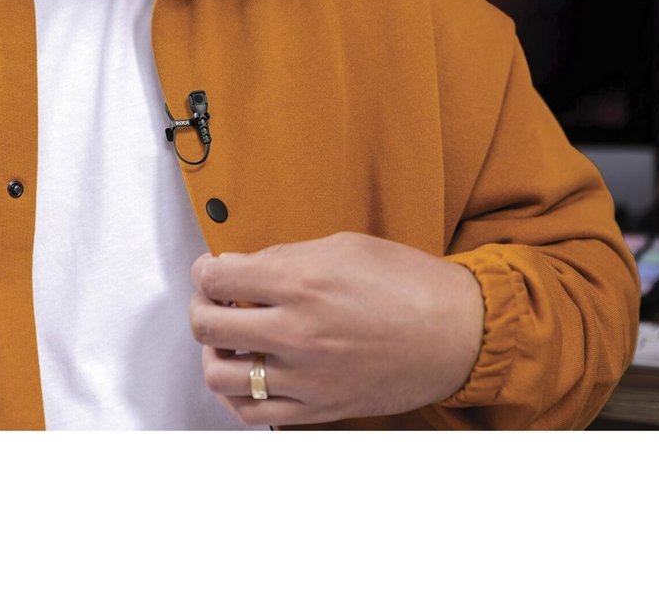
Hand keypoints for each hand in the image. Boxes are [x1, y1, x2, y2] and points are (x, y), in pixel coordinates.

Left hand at [189, 232, 484, 425]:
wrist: (458, 333)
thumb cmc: (408, 282)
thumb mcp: (344, 246)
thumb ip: (286, 255)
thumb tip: (243, 265)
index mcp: (301, 281)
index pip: (218, 278)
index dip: (205, 270)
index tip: (211, 269)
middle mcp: (296, 331)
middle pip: (207, 324)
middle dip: (200, 306)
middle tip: (213, 299)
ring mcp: (304, 376)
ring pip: (219, 374)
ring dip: (212, 352)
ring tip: (227, 338)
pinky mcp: (317, 409)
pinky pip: (252, 412)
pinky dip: (237, 393)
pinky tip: (246, 373)